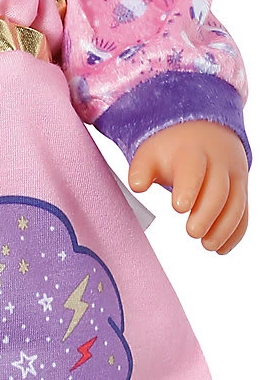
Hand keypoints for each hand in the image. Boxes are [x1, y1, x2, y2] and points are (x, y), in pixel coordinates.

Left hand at [128, 121, 248, 253]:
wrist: (205, 131)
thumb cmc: (175, 150)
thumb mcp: (152, 153)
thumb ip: (141, 169)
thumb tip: (137, 186)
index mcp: (192, 152)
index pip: (193, 169)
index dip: (188, 188)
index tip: (178, 208)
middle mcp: (218, 163)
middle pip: (219, 190)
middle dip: (207, 214)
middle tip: (192, 232)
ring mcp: (233, 177)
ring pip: (236, 203)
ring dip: (224, 227)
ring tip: (208, 245)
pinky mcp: (241, 191)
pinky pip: (243, 212)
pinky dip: (235, 232)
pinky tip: (221, 248)